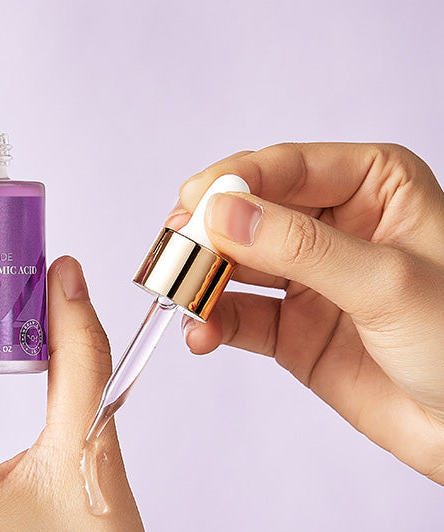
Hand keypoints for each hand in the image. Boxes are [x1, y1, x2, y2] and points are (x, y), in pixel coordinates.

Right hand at [169, 143, 443, 482]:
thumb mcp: (386, 282)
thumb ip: (300, 248)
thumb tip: (224, 213)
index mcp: (373, 187)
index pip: (287, 167)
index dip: (234, 182)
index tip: (193, 206)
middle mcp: (334, 227)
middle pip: (250, 215)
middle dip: (208, 236)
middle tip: (175, 254)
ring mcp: (308, 279)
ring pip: (236, 266)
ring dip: (203, 282)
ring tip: (179, 299)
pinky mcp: (291, 328)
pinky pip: (239, 316)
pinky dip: (213, 323)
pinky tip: (201, 333)